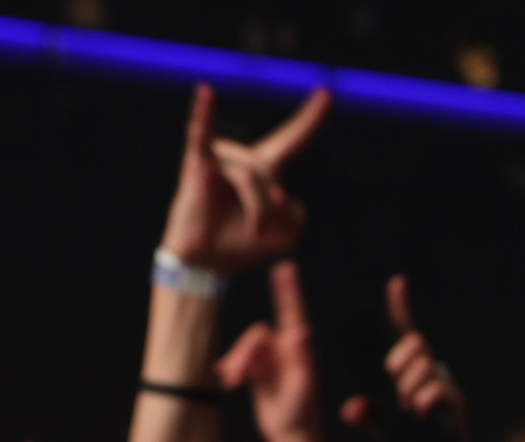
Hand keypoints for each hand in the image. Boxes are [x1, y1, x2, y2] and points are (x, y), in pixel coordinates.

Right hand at [157, 82, 329, 275]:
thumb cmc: (241, 246)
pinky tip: (206, 93)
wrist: (206, 265)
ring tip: (251, 231)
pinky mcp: (197, 164)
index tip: (326, 94)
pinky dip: (203, 114)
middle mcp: (244, 158)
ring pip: (253, 177)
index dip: (310, 119)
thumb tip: (277, 193)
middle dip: (273, 206)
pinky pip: (201, 135)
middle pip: (273, 171)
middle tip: (262, 231)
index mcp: (266, 170)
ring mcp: (221, 159)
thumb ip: (296, 213)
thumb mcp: (286, 236)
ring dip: (257, 211)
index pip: (293, 140)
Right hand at [217, 261, 323, 441]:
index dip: (288, 290)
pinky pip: (239, 359)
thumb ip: (301, 363)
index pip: (293, 313)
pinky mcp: (258, 368)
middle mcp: (285, 349)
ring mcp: (271, 358)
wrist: (291, 436)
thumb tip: (301, 333)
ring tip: (231, 382)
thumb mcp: (302, 390)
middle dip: (244, 353)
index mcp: (300, 350)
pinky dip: (232, 367)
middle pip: (257, 335)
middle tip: (235, 378)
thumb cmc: (301, 416)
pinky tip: (228, 381)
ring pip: (246, 346)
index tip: (284, 266)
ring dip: (237, 362)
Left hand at [338, 276, 465, 437]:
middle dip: (399, 358)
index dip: (401, 306)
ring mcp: (444, 384)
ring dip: (409, 383)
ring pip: (426, 365)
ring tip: (403, 404)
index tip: (396, 283)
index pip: (404, 331)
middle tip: (391, 380)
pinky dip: (425, 398)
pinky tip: (418, 411)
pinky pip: (440, 388)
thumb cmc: (406, 441)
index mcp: (407, 369)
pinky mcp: (455, 402)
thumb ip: (362, 414)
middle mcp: (428, 370)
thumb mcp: (377, 426)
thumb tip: (350, 410)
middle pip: (416, 342)